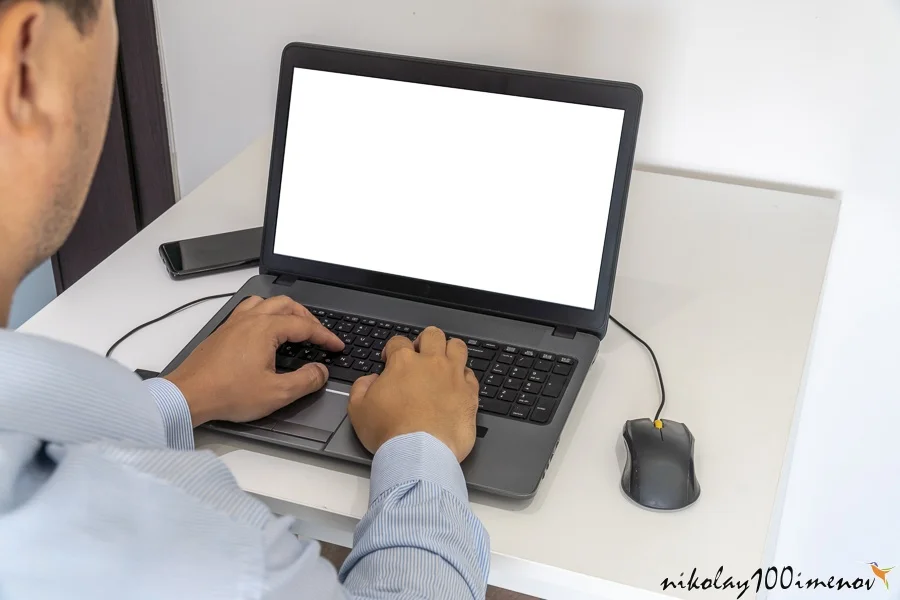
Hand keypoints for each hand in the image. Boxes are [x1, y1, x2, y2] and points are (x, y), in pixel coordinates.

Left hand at [164, 296, 343, 425]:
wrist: (188, 395)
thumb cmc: (227, 393)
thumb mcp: (276, 393)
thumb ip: (305, 381)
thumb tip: (320, 372)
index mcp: (266, 329)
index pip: (305, 326)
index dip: (325, 336)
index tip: (336, 346)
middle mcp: (250, 319)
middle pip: (287, 305)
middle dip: (308, 317)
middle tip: (319, 333)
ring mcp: (234, 323)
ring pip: (266, 302)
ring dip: (285, 310)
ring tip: (294, 324)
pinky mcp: (223, 331)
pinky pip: (248, 309)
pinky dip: (265, 313)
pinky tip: (264, 328)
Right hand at [348, 326, 478, 461]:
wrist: (420, 453)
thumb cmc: (389, 432)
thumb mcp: (358, 410)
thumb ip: (361, 387)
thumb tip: (370, 380)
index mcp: (403, 362)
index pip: (398, 341)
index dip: (391, 349)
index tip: (389, 359)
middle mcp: (431, 363)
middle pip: (433, 335)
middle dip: (424, 341)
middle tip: (420, 354)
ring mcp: (453, 376)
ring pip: (457, 346)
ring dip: (449, 350)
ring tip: (443, 361)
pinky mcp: (470, 393)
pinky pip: (471, 374)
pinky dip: (464, 376)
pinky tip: (457, 385)